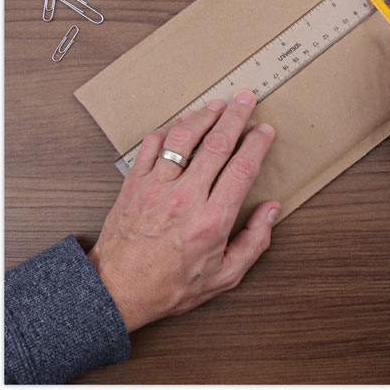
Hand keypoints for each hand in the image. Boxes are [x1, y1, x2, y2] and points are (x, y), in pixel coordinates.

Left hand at [88, 90, 280, 332]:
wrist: (117, 291)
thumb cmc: (170, 285)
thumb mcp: (224, 276)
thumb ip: (254, 242)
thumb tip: (272, 210)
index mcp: (211, 221)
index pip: (242, 168)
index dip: (257, 143)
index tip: (265, 130)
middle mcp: (184, 199)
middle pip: (217, 144)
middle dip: (236, 116)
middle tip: (245, 99)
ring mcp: (156, 187)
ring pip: (184, 137)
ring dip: (204, 115)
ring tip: (217, 105)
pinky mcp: (134, 183)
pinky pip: (152, 144)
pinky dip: (169, 127)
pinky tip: (182, 122)